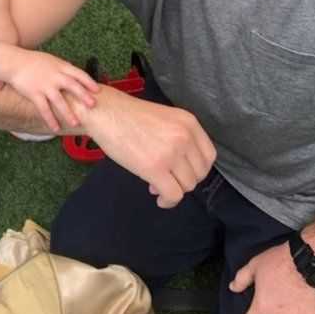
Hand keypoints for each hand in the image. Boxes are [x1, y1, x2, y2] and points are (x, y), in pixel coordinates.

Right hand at [8, 52, 98, 132]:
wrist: (13, 61)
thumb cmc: (32, 61)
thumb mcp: (50, 60)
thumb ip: (62, 68)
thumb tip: (73, 75)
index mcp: (60, 66)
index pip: (78, 73)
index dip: (88, 82)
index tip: (97, 90)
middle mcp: (54, 76)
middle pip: (72, 86)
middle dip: (83, 96)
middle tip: (93, 105)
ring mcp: (45, 85)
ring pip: (59, 101)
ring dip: (68, 112)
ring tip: (75, 122)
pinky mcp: (34, 94)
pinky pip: (44, 109)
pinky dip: (50, 119)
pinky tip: (56, 128)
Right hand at [88, 90, 215, 206]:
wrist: (105, 112)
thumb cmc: (129, 115)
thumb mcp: (165, 119)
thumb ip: (179, 138)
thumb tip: (183, 169)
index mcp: (189, 122)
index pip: (209, 156)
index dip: (197, 169)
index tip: (183, 171)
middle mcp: (184, 137)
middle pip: (199, 173)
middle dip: (185, 180)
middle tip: (168, 179)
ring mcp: (171, 153)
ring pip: (187, 186)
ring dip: (174, 190)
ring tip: (157, 184)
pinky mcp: (155, 168)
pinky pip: (173, 195)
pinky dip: (167, 201)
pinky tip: (158, 197)